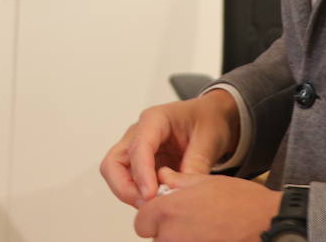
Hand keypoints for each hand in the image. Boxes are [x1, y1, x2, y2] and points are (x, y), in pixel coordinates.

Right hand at [100, 89, 240, 205]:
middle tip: (149, 206)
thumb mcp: (209, 139)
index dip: (141, 173)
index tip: (151, 196)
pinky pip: (130, 183)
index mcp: (155, 119)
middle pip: (114, 163)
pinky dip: (140, 196)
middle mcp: (138, 133)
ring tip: (158, 206)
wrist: (211, 118)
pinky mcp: (141, 165)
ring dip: (131, 194)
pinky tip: (161, 202)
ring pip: (116, 175)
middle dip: (125, 188)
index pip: (138, 146)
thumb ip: (197, 164)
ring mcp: (136, 150)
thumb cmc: (207, 120)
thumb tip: (182, 193)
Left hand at [133, 168, 278, 241]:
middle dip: (166, 229)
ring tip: (204, 228)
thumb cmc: (242, 204)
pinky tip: (210, 235)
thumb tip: (163, 176)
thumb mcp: (206, 181)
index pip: (141, 221)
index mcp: (168, 210)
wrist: (268, 226)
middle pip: (154, 237)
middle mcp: (170, 235)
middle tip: (190, 220)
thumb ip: (178, 181)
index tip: (167, 212)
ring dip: (179, 238)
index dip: (153, 216)